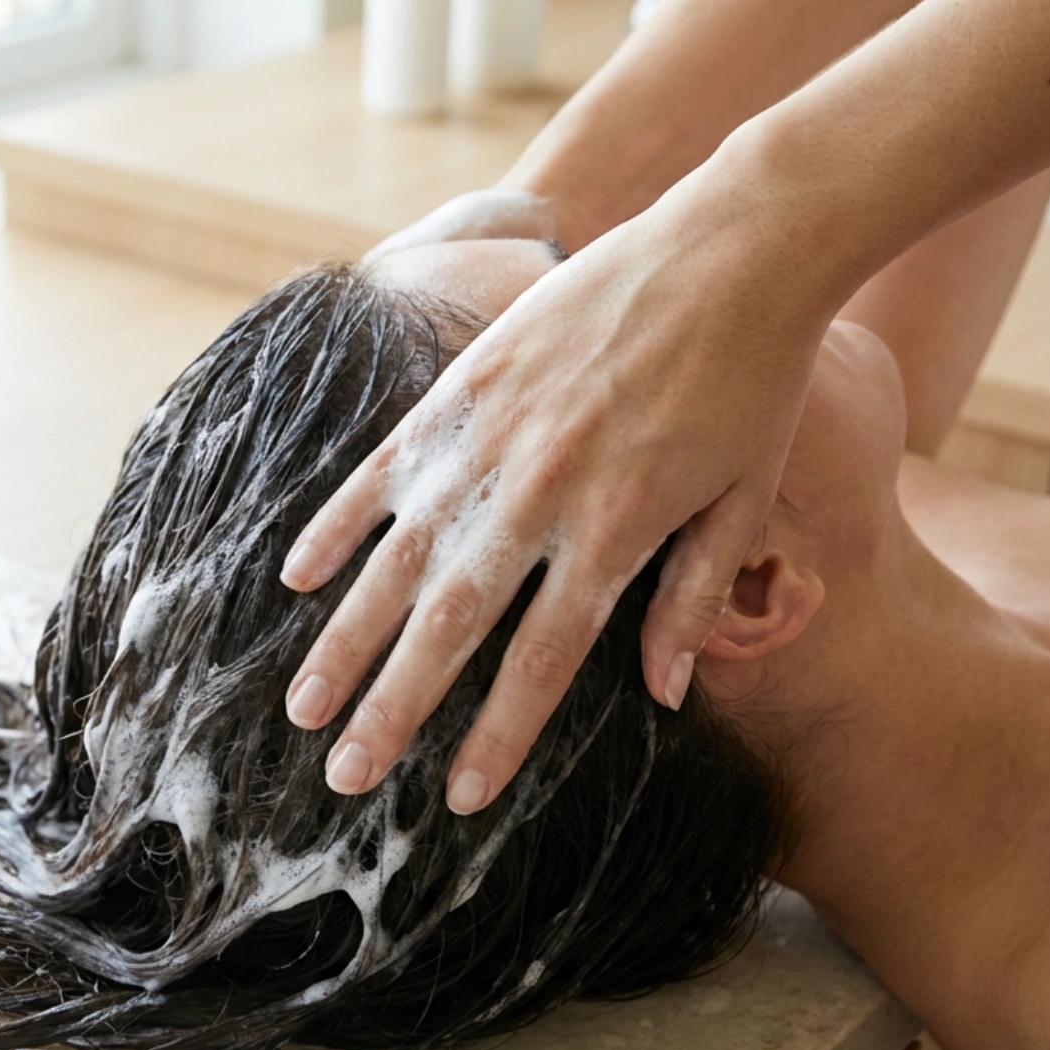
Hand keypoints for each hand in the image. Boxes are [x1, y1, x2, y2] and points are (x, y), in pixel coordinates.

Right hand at [282, 180, 835, 813]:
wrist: (727, 249)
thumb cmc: (753, 381)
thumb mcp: (744, 501)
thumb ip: (694, 599)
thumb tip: (663, 698)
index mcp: (614, 535)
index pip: (541, 663)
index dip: (498, 736)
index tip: (459, 799)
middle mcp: (537, 498)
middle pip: (448, 630)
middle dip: (392, 712)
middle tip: (343, 778)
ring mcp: (486, 442)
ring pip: (396, 562)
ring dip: (345, 640)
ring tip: (304, 706)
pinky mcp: (459, 391)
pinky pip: (378, 472)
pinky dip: (334, 526)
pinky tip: (296, 581)